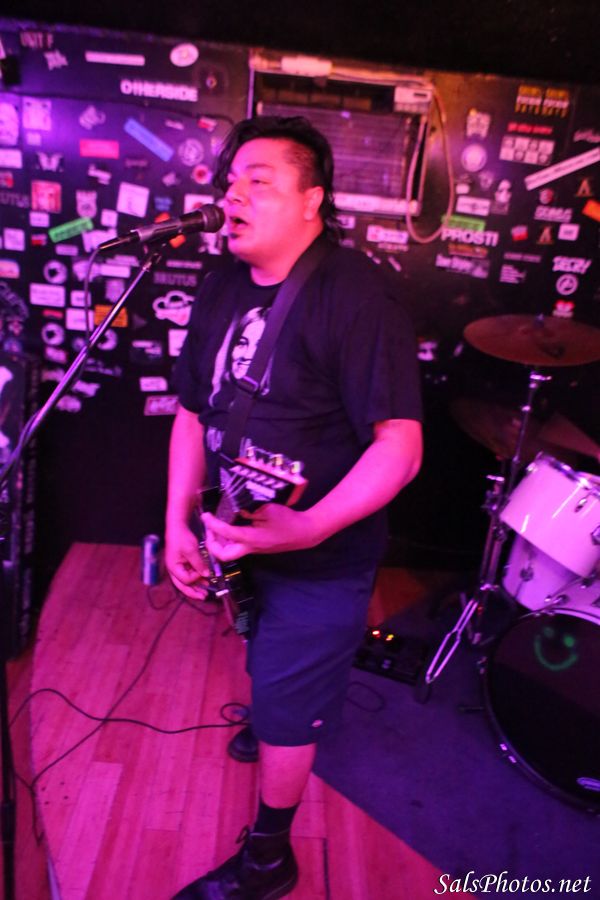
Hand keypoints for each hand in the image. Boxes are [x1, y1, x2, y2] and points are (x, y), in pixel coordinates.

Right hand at [164, 523, 210, 599]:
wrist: (177, 526)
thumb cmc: (181, 537)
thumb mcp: (191, 550)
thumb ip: (198, 564)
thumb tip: (206, 575)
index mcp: (173, 567)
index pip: (185, 580)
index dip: (196, 578)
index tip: (204, 573)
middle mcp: (174, 569)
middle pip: (182, 585)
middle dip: (193, 592)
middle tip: (204, 597)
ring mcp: (177, 566)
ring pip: (186, 581)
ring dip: (195, 586)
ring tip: (205, 591)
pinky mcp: (182, 563)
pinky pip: (188, 573)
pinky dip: (195, 577)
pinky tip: (203, 579)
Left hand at [201, 505, 321, 561]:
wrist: (303, 532)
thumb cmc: (288, 521)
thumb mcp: (268, 510)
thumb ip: (249, 510)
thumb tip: (235, 508)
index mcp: (251, 538)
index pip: (226, 533)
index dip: (212, 524)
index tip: (205, 516)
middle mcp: (250, 548)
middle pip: (223, 555)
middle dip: (212, 544)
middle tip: (210, 528)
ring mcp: (254, 550)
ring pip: (229, 553)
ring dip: (219, 542)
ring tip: (217, 526)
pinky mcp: (257, 548)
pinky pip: (238, 547)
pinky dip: (229, 540)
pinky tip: (231, 527)